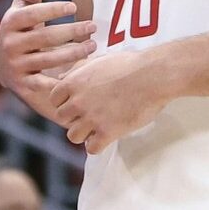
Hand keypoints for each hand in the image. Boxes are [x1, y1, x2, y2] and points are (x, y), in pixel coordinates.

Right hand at [0, 0, 95, 107]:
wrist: (3, 65)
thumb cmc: (20, 29)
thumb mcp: (21, 8)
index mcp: (9, 22)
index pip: (32, 14)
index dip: (53, 9)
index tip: (74, 7)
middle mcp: (9, 44)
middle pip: (44, 37)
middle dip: (71, 31)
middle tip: (92, 26)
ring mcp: (15, 65)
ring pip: (48, 60)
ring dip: (73, 53)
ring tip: (92, 46)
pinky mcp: (21, 83)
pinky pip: (43, 83)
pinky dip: (60, 82)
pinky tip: (78, 75)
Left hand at [46, 48, 173, 153]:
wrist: (153, 75)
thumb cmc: (129, 64)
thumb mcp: (98, 61)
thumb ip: (77, 70)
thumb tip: (61, 77)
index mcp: (73, 82)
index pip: (54, 100)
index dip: (66, 102)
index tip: (78, 103)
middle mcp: (78, 101)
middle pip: (62, 118)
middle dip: (75, 117)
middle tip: (91, 115)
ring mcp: (91, 118)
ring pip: (73, 136)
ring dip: (84, 134)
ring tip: (97, 128)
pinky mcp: (107, 132)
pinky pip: (92, 149)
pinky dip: (97, 146)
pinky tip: (107, 137)